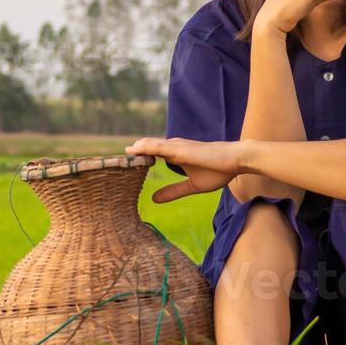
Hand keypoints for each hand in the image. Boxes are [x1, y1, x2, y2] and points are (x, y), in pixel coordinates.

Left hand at [124, 137, 245, 203]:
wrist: (236, 160)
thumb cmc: (218, 170)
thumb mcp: (192, 186)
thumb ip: (174, 191)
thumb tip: (154, 199)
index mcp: (174, 154)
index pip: (149, 154)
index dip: (135, 158)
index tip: (120, 165)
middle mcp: (172, 147)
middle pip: (145, 148)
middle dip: (128, 155)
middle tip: (109, 163)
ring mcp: (176, 146)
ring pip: (148, 145)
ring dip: (132, 150)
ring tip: (115, 156)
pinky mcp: (181, 149)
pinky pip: (158, 146)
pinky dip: (144, 147)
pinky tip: (133, 149)